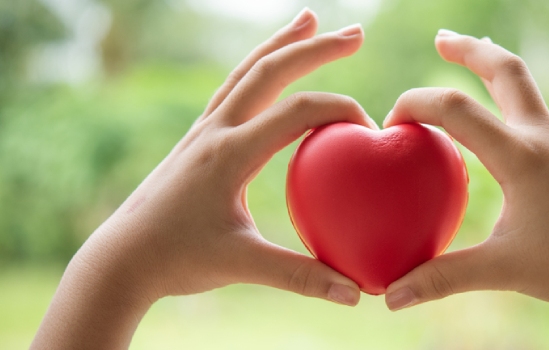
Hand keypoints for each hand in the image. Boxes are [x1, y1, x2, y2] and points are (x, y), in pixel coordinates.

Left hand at [32, 9, 374, 349]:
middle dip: (315, 47)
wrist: (120, 257)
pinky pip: (234, 89)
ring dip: (282, 43)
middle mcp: (215, 129)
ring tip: (310, 20)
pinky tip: (271, 71)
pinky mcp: (199, 138)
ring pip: (247, 71)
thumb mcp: (242, 266)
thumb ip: (302, 277)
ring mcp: (204, 129)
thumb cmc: (177, 261)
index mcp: (229, 152)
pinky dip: (260, 69)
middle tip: (357, 32)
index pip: (296, 111)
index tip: (371, 131)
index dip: (339, 111)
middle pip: (269, 70)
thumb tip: (357, 292)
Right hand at [383, 30, 548, 348]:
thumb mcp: (503, 270)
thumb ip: (443, 278)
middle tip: (441, 37)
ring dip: (493, 68)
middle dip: (469, 49)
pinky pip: (534, 114)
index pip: (456, 108)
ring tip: (471, 57)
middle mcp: (544, 137)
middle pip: (506, 69)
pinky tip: (499, 125)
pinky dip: (508, 102)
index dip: (415, 105)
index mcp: (522, 156)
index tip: (391, 125)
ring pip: (525, 87)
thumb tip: (391, 297)